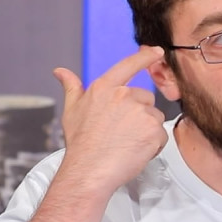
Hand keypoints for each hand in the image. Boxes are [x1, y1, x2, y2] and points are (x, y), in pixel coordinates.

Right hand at [52, 46, 167, 195]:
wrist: (89, 171)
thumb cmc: (81, 144)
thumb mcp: (71, 111)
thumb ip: (71, 88)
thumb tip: (60, 72)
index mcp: (105, 88)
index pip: (128, 65)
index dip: (145, 57)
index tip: (156, 51)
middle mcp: (124, 95)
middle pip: (146, 98)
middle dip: (139, 113)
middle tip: (122, 132)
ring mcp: (140, 112)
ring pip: (154, 117)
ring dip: (147, 130)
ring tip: (127, 143)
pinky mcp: (153, 130)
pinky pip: (161, 135)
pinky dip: (153, 145)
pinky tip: (136, 151)